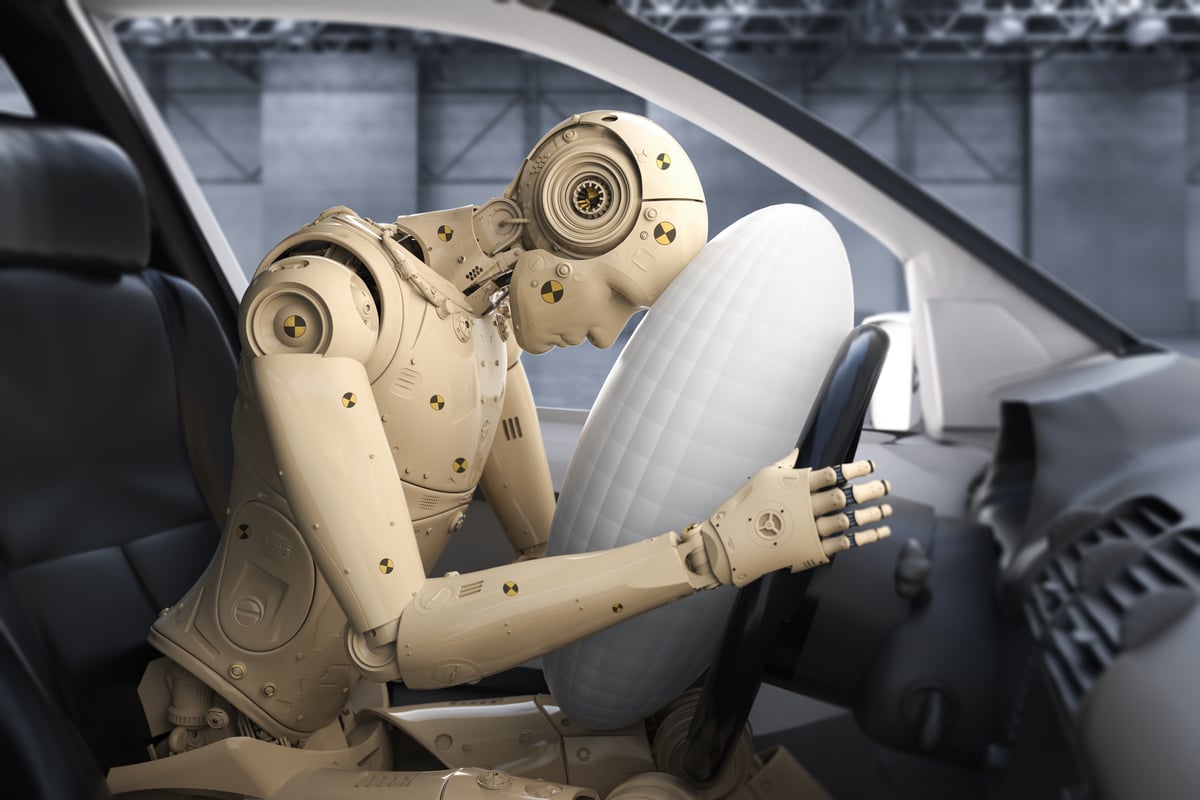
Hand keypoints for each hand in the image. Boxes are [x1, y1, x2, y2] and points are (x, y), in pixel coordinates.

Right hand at [696, 451, 892, 586]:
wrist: (730, 542)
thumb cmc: (745, 506)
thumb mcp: (762, 478)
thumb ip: (785, 464)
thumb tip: (799, 451)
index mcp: (796, 486)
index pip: (832, 474)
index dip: (855, 469)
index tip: (870, 466)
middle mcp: (805, 507)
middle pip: (844, 496)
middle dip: (870, 491)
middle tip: (887, 486)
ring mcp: (808, 529)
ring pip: (848, 520)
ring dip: (872, 514)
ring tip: (887, 509)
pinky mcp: (810, 549)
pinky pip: (843, 543)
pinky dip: (864, 538)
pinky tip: (880, 532)